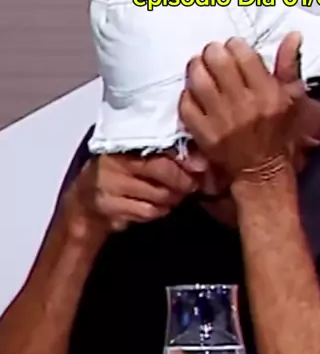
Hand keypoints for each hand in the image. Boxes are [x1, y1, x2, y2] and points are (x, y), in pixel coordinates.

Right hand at [63, 153, 198, 234]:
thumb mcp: (139, 159)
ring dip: (171, 199)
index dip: (186, 158)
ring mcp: (110, 183)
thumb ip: (166, 155)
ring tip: (168, 196)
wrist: (84, 202)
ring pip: (160, 194)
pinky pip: (149, 211)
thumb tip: (201, 162)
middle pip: (164, 171)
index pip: (162, 146)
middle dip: (183, 182)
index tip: (200, 167)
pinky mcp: (110, 205)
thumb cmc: (119, 176)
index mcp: (124, 142)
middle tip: (190, 186)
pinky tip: (152, 206)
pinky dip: (157, 211)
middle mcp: (116, 159)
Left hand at [179, 33, 303, 183]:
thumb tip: (292, 36)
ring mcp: (222, 121)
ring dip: (196, 67)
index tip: (233, 49)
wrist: (263, 171)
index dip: (234, 46)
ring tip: (200, 67)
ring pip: (199, 80)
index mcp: (268, 94)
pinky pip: (186, 105)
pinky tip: (194, 92)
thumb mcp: (291, 100)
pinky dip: (187, 94)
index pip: (243, 54)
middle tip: (213, 55)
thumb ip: (289, 67)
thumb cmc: (279, 134)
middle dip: (213, 52)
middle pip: (217, 61)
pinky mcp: (204, 134)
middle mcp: (244, 105)